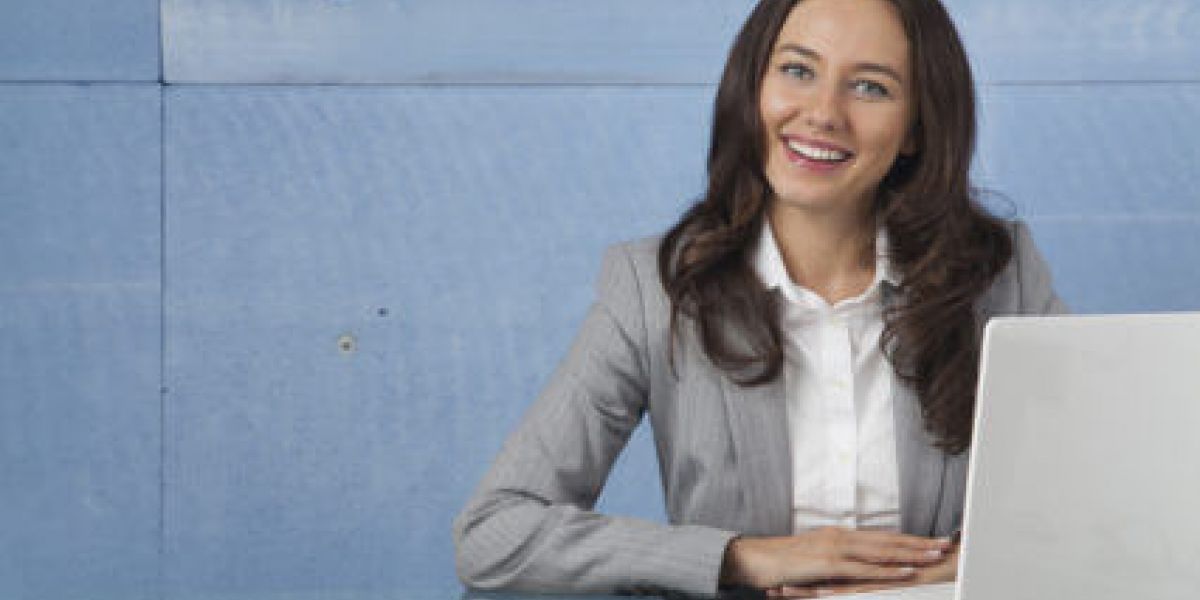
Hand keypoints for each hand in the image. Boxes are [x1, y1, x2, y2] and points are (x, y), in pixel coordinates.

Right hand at [720, 527, 952, 590]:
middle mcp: (841, 537)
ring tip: (936, 555)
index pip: (881, 537)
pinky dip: (888, 568)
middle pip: (888, 540)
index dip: (908, 540)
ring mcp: (835, 548)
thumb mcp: (813, 562)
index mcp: (839, 536)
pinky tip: (906, 570)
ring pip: (882, 550)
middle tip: (947, 544)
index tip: (931, 541)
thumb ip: (836, 565)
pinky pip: (864, 567)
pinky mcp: (828, 563)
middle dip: (919, 543)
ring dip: (912, 553)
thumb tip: (855, 571)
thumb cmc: (779, 563)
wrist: (752, 558)